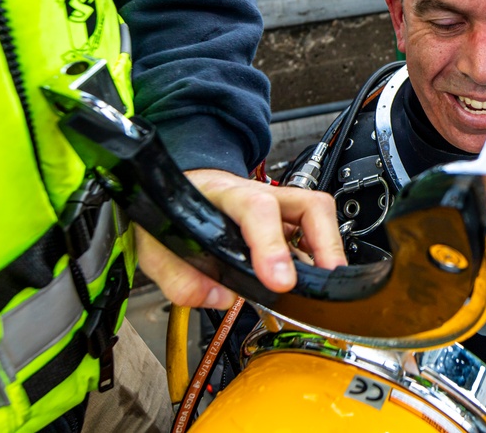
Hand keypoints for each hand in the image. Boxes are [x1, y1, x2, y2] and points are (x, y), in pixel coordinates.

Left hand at [136, 168, 346, 308]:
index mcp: (222, 194)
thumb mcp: (156, 245)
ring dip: (329, 248)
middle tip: (325, 279)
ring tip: (326, 282)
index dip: (271, 246)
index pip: (256, 209)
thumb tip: (221, 298)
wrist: (177, 187)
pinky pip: (314, 231)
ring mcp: (277, 205)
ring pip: (318, 214)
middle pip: (308, 204)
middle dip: (324, 243)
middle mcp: (258, 194)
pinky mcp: (285, 220)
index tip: (281, 281)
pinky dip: (321, 254)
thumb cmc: (171, 211)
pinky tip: (312, 276)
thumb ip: (179, 278)